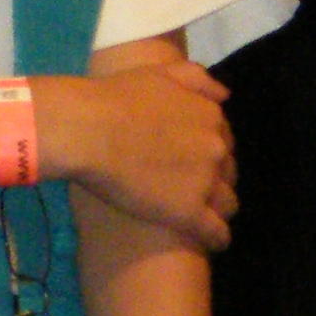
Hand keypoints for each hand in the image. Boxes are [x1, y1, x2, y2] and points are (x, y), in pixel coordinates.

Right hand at [64, 61, 235, 251]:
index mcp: (210, 117)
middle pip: (228, 171)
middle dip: (215, 178)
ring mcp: (205, 182)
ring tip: (203, 216)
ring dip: (218, 208)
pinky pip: (217, 233)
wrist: (87, 130)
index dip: (209, 151)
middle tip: (189, 186)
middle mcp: (216, 149)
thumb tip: (225, 95)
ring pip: (228, 203)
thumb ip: (197, 79)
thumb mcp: (160, 73)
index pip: (224, 140)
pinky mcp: (188, 213)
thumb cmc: (115, 98)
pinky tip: (211, 242)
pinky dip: (216, 238)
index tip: (192, 159)